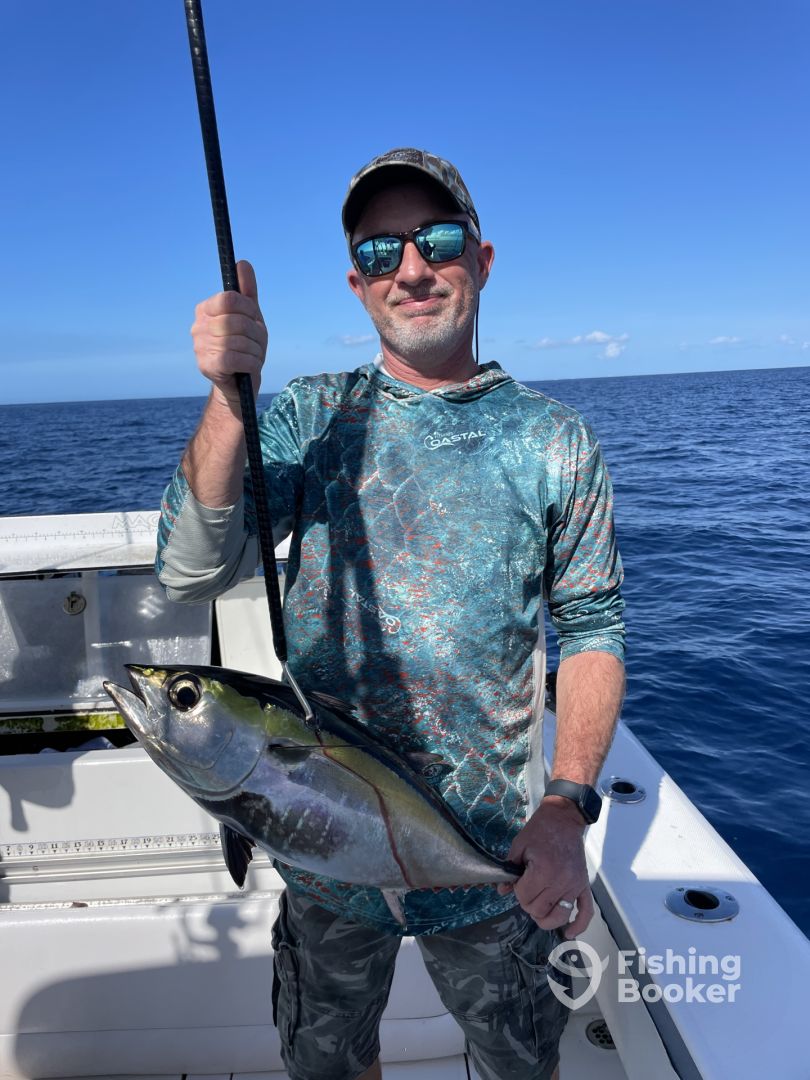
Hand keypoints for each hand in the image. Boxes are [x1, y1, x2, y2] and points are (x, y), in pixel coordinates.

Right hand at [191, 260, 266, 408]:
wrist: (238, 384)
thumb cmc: (244, 346)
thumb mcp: (250, 317)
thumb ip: (246, 292)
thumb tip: (242, 263)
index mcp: (205, 310)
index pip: (229, 299)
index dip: (249, 310)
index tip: (254, 319)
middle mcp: (198, 327)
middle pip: (237, 320)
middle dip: (255, 333)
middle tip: (257, 342)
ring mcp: (200, 347)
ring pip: (239, 341)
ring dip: (255, 350)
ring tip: (254, 355)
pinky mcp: (207, 366)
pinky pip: (237, 358)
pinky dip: (251, 362)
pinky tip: (251, 366)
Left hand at [497, 799, 593, 938]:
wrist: (564, 818)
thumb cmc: (539, 830)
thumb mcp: (519, 845)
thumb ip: (510, 869)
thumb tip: (502, 891)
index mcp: (543, 870)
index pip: (524, 897)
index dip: (517, 891)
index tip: (519, 880)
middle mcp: (561, 881)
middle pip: (539, 909)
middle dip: (528, 903)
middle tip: (527, 888)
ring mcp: (575, 885)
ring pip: (559, 916)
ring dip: (546, 919)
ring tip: (539, 912)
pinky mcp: (584, 885)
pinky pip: (586, 911)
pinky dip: (579, 925)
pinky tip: (568, 933)